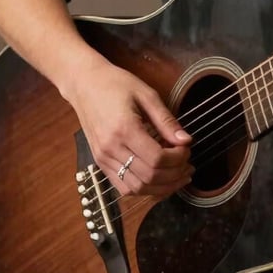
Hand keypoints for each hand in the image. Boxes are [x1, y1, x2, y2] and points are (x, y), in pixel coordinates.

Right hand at [66, 59, 192, 198]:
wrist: (84, 84)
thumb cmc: (115, 84)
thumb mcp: (146, 94)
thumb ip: (166, 120)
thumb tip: (186, 140)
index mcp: (124, 129)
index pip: (156, 158)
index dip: (178, 159)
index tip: (187, 149)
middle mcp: (111, 148)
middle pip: (148, 177)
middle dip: (174, 175)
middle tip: (188, 165)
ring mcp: (103, 158)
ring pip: (137, 188)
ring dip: (161, 187)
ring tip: (178, 176)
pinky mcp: (100, 163)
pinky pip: (123, 187)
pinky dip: (144, 188)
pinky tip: (158, 179)